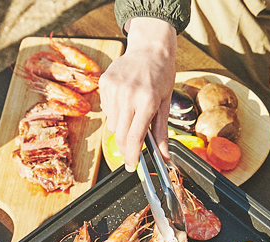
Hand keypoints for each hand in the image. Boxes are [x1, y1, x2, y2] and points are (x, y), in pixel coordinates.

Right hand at [99, 17, 176, 170]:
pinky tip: (125, 99)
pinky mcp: (104, 83)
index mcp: (147, 100)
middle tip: (130, 154)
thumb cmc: (161, 74)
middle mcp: (128, 94)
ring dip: (120, 127)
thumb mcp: (166, 103)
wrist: (150, 47)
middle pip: (119, 135)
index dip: (131, 156)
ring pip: (111, 124)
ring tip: (132, 112)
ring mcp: (113, 88)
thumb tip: (163, 156)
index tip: (131, 166)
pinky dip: (115, 112)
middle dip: (124, 149)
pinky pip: (106, 109)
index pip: (133, 137)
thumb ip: (162, 132)